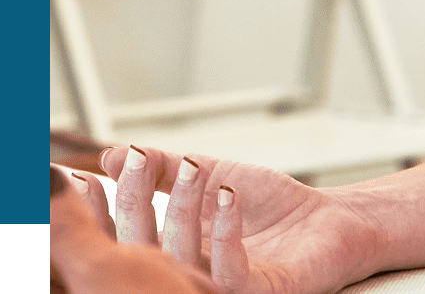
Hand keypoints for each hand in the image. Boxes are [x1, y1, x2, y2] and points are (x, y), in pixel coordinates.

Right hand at [99, 144, 374, 293]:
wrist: (330, 220)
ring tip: (194, 168)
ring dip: (182, 206)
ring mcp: (219, 289)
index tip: (85, 175)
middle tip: (136, 161)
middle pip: (141, 251)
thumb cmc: (272, 206)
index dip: (102, 209)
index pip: (124, 237)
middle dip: (133, 202)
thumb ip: (166, 168)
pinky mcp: (256, 291)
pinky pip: (229, 273)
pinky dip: (224, 231)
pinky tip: (227, 194)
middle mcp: (187, 279)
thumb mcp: (211, 176)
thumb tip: (114, 153)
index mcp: (171, 255)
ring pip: (180, 260)